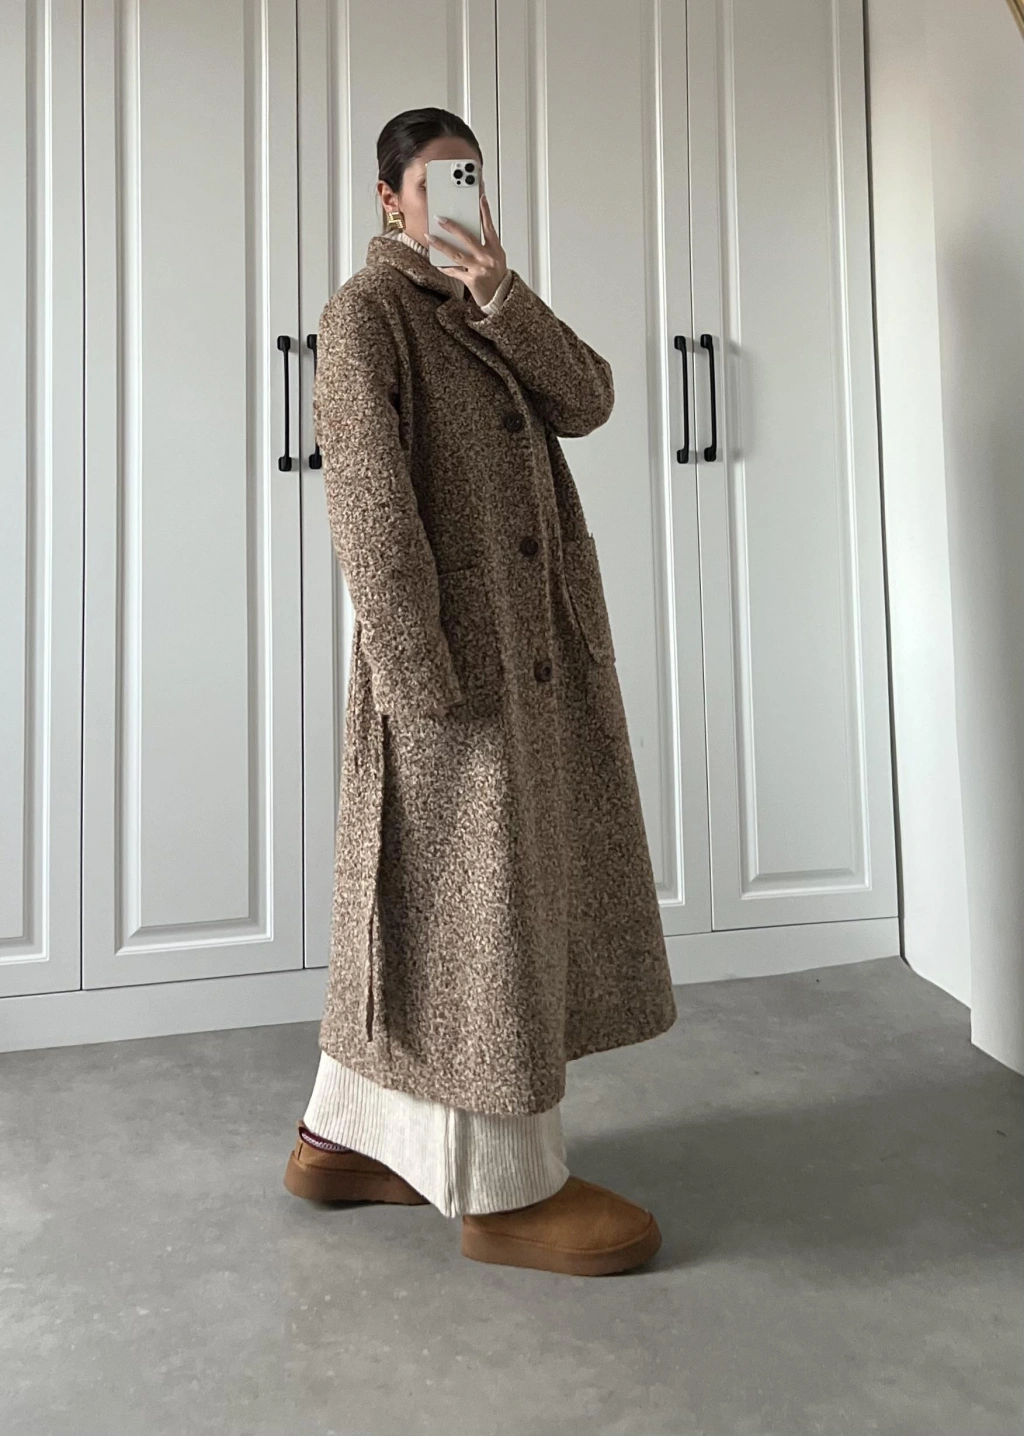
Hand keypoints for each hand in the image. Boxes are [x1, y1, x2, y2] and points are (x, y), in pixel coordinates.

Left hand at [425, 190, 507, 308]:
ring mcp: (479, 269)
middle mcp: (488, 258)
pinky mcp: (472, 281)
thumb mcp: (497, 257)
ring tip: (430, 237)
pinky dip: (445, 267)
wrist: (501, 298)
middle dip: (452, 227)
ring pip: (457, 254)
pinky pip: (455, 272)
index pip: (489, 226)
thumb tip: (469, 231)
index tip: (480, 197)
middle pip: (468, 238)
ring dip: (441, 245)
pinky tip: (437, 262)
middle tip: (440, 219)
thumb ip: (485, 244)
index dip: (484, 211)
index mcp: (495, 249)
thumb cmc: (497, 277)